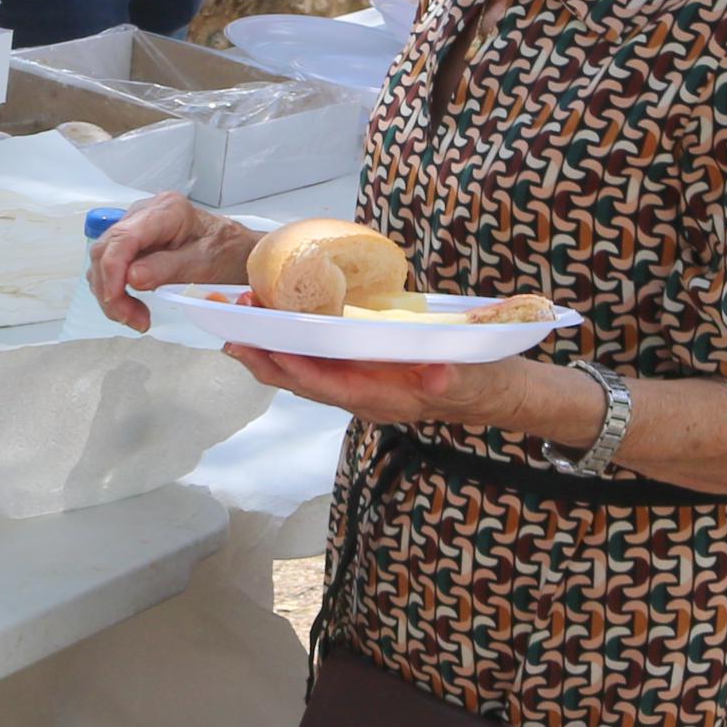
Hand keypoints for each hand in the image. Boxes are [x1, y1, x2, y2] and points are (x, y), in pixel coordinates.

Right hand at [90, 191, 251, 332]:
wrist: (238, 253)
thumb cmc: (228, 254)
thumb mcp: (204, 265)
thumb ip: (167, 269)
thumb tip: (131, 277)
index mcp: (166, 211)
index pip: (123, 237)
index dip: (112, 271)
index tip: (115, 300)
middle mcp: (145, 213)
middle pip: (106, 249)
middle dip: (110, 289)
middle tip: (132, 319)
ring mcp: (137, 227)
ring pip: (103, 260)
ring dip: (111, 294)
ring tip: (137, 317)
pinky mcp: (134, 243)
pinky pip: (112, 267)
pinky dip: (116, 291)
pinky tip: (134, 307)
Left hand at [224, 344, 537, 429]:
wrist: (494, 395)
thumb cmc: (483, 383)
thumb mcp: (477, 379)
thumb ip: (456, 379)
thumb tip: (437, 375)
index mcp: (388, 399)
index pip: (333, 386)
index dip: (300, 369)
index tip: (269, 347)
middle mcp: (366, 399)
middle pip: (306, 384)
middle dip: (268, 360)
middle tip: (232, 332)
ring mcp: (362, 389)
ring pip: (306, 376)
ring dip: (272, 353)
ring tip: (239, 327)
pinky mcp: (363, 376)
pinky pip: (319, 365)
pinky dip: (293, 348)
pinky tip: (274, 330)